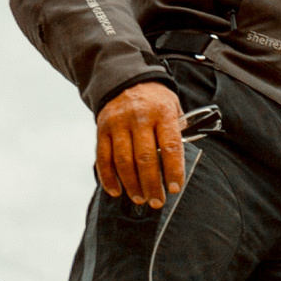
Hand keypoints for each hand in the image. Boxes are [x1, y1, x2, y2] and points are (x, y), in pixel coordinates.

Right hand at [95, 81, 184, 207]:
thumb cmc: (155, 101)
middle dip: (152, 184)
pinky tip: (116, 191)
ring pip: (123, 160)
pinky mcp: (102, 128)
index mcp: (162, 113)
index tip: (175, 188)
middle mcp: (139, 117)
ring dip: (132, 184)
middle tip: (157, 201)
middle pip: (145, 158)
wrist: (125, 79)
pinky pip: (103, 157)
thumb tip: (178, 165)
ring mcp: (118, 123)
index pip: (170, 146)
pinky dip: (108, 177)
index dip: (173, 170)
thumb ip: (176, 133)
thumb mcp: (173, 107)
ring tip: (140, 199)